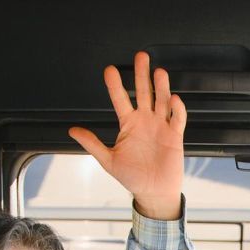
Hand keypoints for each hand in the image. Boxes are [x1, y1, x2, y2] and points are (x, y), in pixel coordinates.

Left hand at [69, 52, 185, 219]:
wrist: (153, 192)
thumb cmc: (132, 177)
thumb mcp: (108, 160)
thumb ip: (92, 143)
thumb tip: (73, 130)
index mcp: (128, 124)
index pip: (120, 99)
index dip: (115, 85)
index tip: (109, 70)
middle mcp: (144, 121)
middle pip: (143, 92)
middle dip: (142, 75)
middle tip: (141, 57)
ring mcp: (160, 126)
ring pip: (161, 100)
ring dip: (161, 86)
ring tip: (159, 72)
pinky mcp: (174, 135)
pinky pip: (177, 118)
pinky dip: (176, 109)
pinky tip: (174, 99)